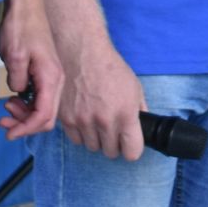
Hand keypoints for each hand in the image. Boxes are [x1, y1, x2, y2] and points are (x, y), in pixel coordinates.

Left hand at [0, 0, 62, 139]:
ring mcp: (52, 76)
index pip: (44, 115)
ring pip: (43, 108)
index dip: (26, 128)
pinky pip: (40, 97)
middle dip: (25, 124)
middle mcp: (56, 79)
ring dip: (25, 115)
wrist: (27, 5)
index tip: (9, 133)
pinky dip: (27, 104)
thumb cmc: (21, 26)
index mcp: (51, 76)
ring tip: (6, 108)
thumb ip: (18, 78)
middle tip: (3, 121)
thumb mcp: (14, 54)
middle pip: (46, 116)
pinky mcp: (45, 73)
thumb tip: (19, 92)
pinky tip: (14, 98)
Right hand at [57, 37, 145, 159]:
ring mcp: (84, 121)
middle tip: (112, 129)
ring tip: (97, 121)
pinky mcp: (67, 119)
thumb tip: (141, 129)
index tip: (129, 143)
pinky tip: (84, 119)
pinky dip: (81, 133)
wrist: (83, 53)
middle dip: (113, 143)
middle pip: (111, 152)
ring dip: (96, 138)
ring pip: (92, 147)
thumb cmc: (110, 68)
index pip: (132, 153)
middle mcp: (104, 121)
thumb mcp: (134, 87)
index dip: (132, 149)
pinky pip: (76, 139)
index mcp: (125, 114)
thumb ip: (139, 111)